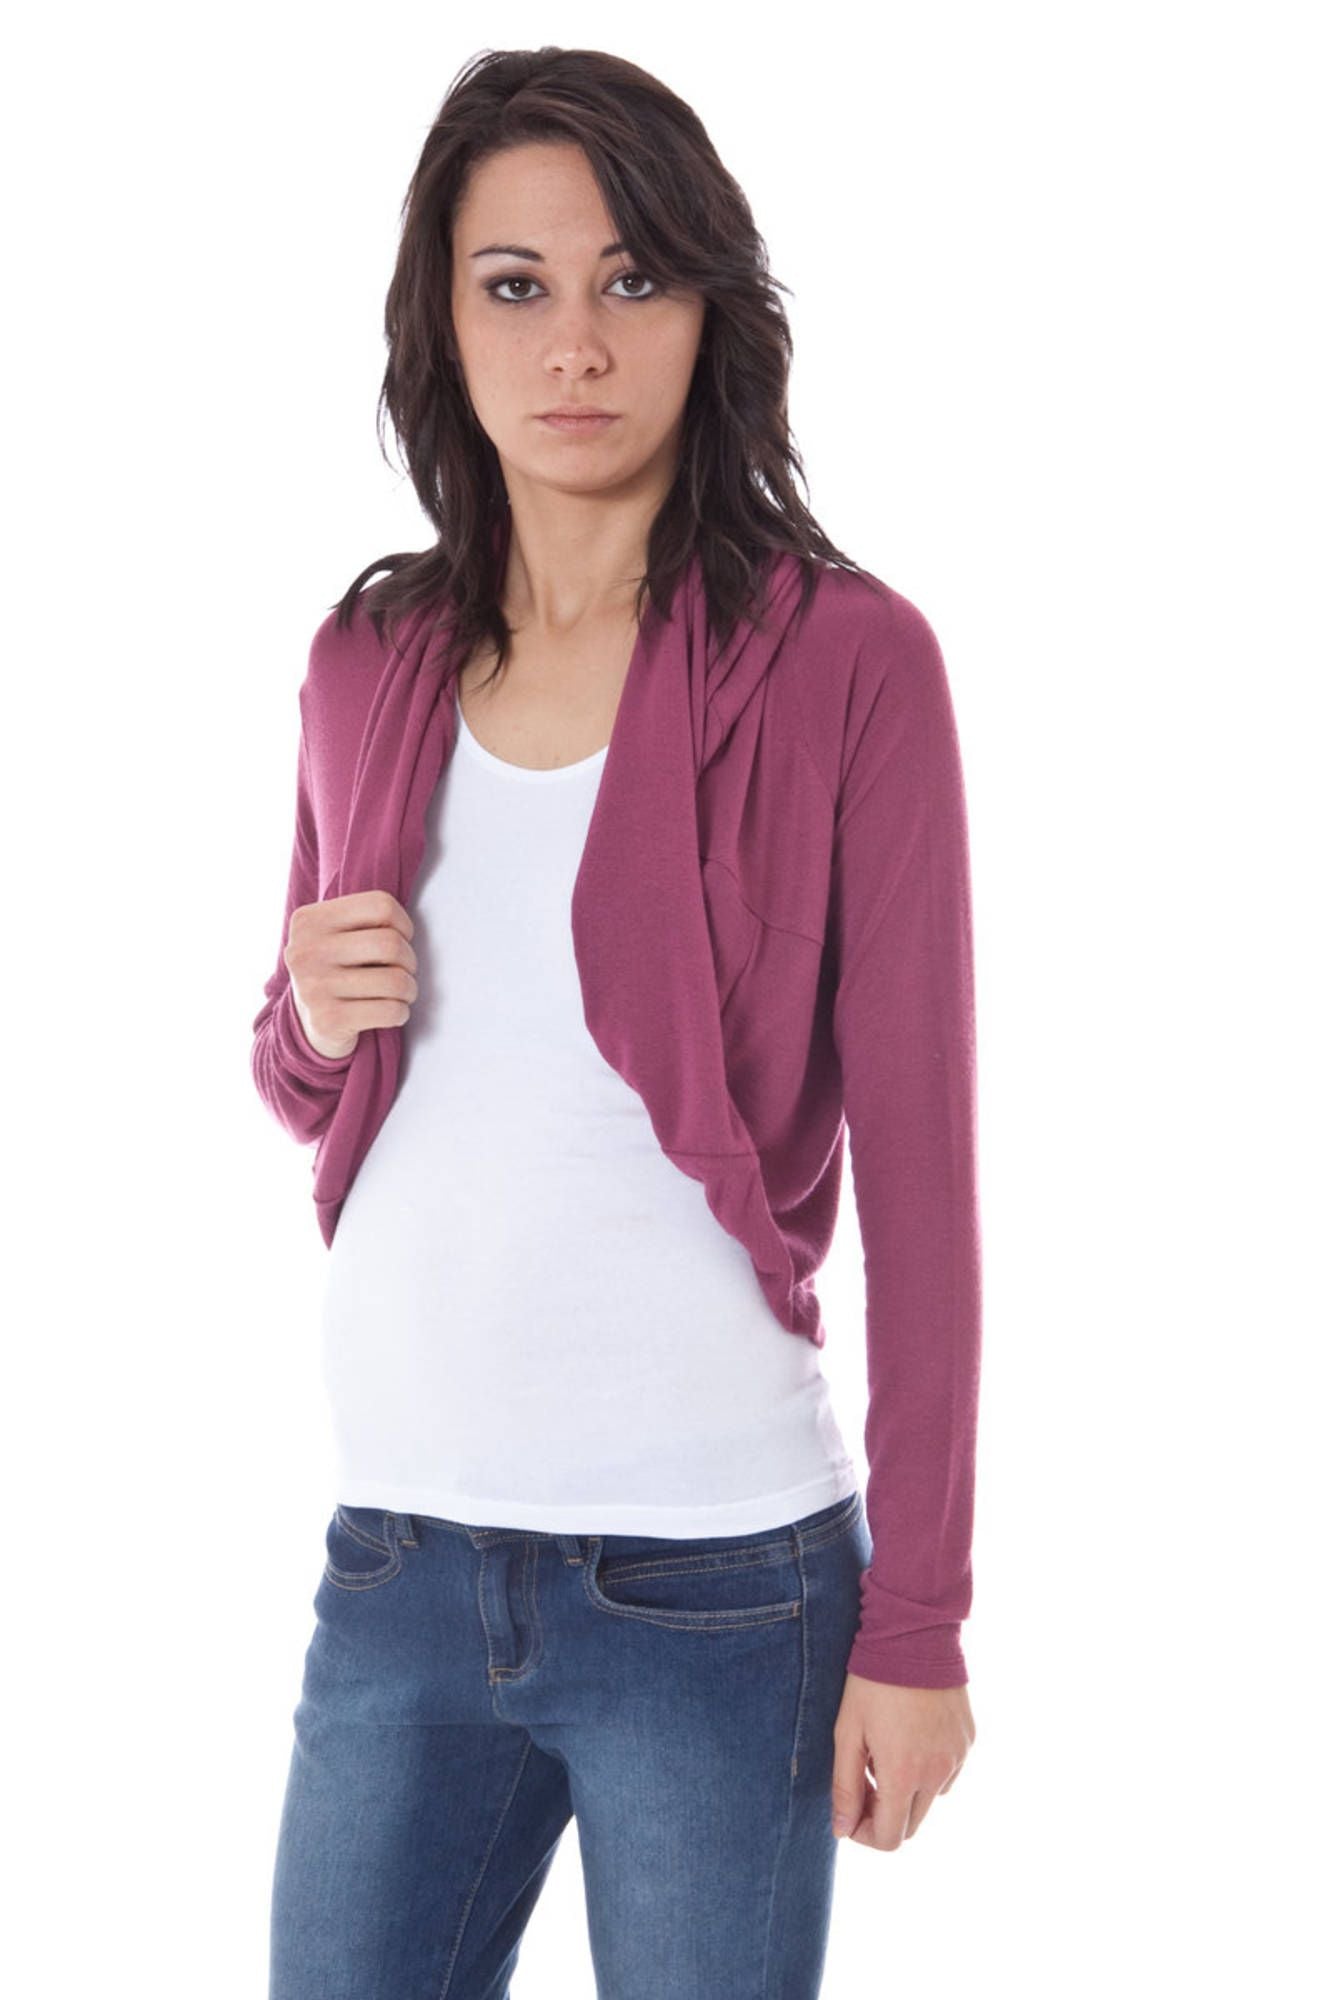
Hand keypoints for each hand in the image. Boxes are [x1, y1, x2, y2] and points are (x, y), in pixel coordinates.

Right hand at [284, 889, 417, 1057]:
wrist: (307, 1022)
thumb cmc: (335, 970)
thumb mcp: (334, 934)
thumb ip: (363, 919)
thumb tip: (405, 929)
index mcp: (308, 921)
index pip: (380, 905)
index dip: (403, 924)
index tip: (400, 938)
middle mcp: (305, 952)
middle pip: (390, 943)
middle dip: (409, 960)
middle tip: (404, 970)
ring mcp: (314, 988)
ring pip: (395, 980)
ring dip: (408, 989)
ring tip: (401, 992)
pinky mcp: (328, 1020)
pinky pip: (390, 1011)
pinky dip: (401, 1012)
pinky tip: (392, 1011)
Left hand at [831, 1673, 974, 1849]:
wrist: (913, 1636)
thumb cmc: (872, 1683)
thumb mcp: (848, 1733)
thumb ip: (845, 1787)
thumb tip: (842, 1830)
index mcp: (903, 1774)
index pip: (890, 1838)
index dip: (866, 1835)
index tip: (851, 1813)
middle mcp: (936, 1773)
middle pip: (911, 1824)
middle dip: (885, 1814)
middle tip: (866, 1780)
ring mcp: (957, 1757)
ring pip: (931, 1799)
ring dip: (908, 1791)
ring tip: (888, 1751)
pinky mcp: (968, 1741)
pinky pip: (948, 1772)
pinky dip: (929, 1769)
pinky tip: (912, 1736)